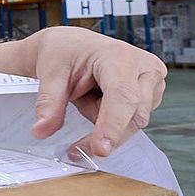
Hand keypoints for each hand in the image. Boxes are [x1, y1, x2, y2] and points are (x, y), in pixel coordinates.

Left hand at [26, 27, 166, 156]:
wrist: (73, 46)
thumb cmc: (65, 53)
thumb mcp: (50, 74)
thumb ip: (48, 104)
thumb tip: (41, 131)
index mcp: (119, 56)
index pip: (122, 96)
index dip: (112, 125)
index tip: (101, 149)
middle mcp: (144, 67)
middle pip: (132, 117)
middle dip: (102, 130)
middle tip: (75, 137)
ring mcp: (153, 81)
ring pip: (132, 124)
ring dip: (104, 121)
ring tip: (88, 96)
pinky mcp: (153, 94)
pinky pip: (132, 123)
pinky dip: (111, 120)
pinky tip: (101, 100)